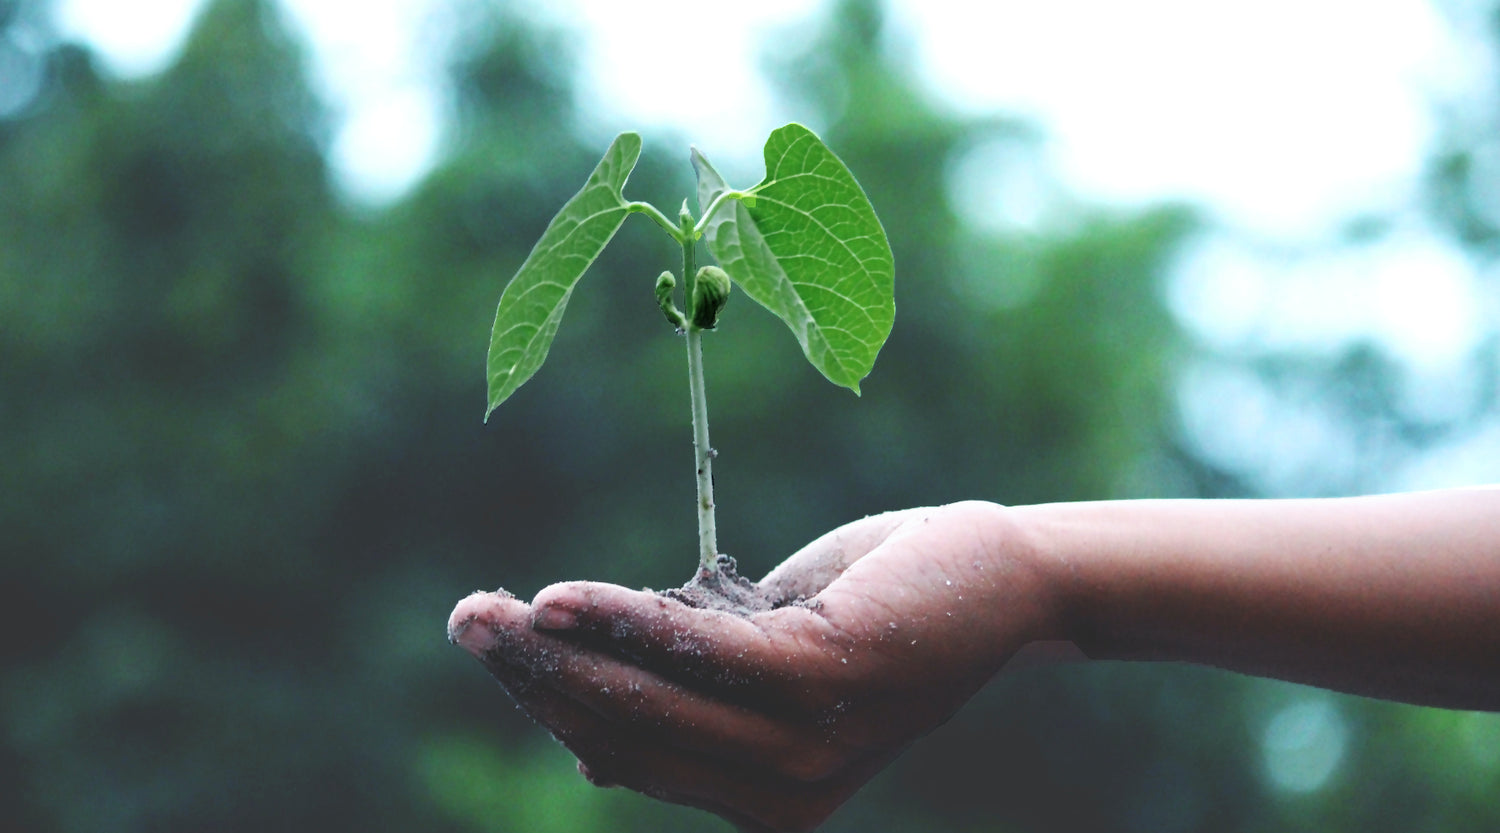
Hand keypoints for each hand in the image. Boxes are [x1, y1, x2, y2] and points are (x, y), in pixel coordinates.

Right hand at [447, 501, 1062, 831]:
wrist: (1000, 581)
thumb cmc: (875, 609)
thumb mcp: (766, 659)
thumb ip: (689, 696)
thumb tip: (587, 749)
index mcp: (762, 797)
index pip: (628, 755)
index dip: (551, 703)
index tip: (494, 645)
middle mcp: (780, 794)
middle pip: (624, 734)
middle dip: (534, 679)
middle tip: (465, 620)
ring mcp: (804, 746)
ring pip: (647, 699)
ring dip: (556, 652)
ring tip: (488, 611)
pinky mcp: (822, 681)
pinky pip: (696, 651)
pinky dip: (622, 622)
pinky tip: (560, 599)